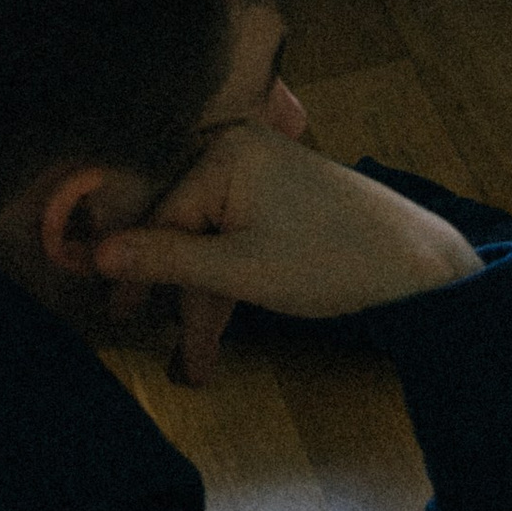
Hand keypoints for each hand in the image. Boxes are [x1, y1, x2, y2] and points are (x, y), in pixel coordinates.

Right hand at [94, 118, 477, 339]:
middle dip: (180, 297)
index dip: (139, 272)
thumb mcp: (238, 269)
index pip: (161, 216)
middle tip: (172, 354)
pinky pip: (237, 235)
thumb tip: (94, 256)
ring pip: (213, 240)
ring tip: (203, 362)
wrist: (417, 264)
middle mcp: (237, 147)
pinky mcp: (282, 193)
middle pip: (185, 229)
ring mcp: (262, 169)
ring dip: (207, 300)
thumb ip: (165, 261)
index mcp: (223, 152)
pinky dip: (230, 279)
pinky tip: (220, 328)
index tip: (119, 316)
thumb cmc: (327, 261)